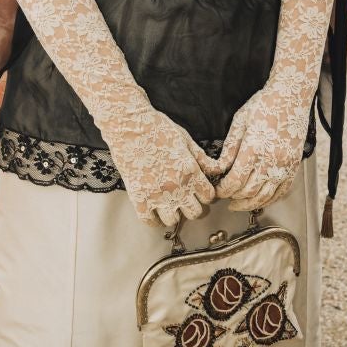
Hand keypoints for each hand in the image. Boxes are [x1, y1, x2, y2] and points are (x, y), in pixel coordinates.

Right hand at [104, 105, 220, 227]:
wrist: (130, 125)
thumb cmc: (158, 127)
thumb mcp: (185, 139)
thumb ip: (202, 158)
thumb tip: (216, 170)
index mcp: (190, 171)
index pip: (208, 196)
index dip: (205, 194)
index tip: (198, 190)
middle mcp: (177, 187)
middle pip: (194, 213)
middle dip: (192, 206)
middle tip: (184, 198)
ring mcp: (157, 194)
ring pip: (173, 220)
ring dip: (173, 213)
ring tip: (169, 204)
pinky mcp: (138, 197)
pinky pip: (149, 221)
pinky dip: (153, 220)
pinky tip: (154, 211)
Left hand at [212, 86, 306, 211]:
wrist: (291, 98)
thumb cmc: (263, 105)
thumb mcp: (240, 122)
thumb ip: (229, 148)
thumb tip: (218, 168)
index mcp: (254, 149)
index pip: (235, 182)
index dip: (223, 190)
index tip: (217, 191)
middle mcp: (270, 162)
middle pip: (248, 192)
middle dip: (233, 198)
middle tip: (225, 198)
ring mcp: (284, 166)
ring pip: (265, 196)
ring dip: (249, 204)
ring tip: (238, 204)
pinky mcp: (293, 167)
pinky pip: (281, 192)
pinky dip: (269, 200)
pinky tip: (259, 199)